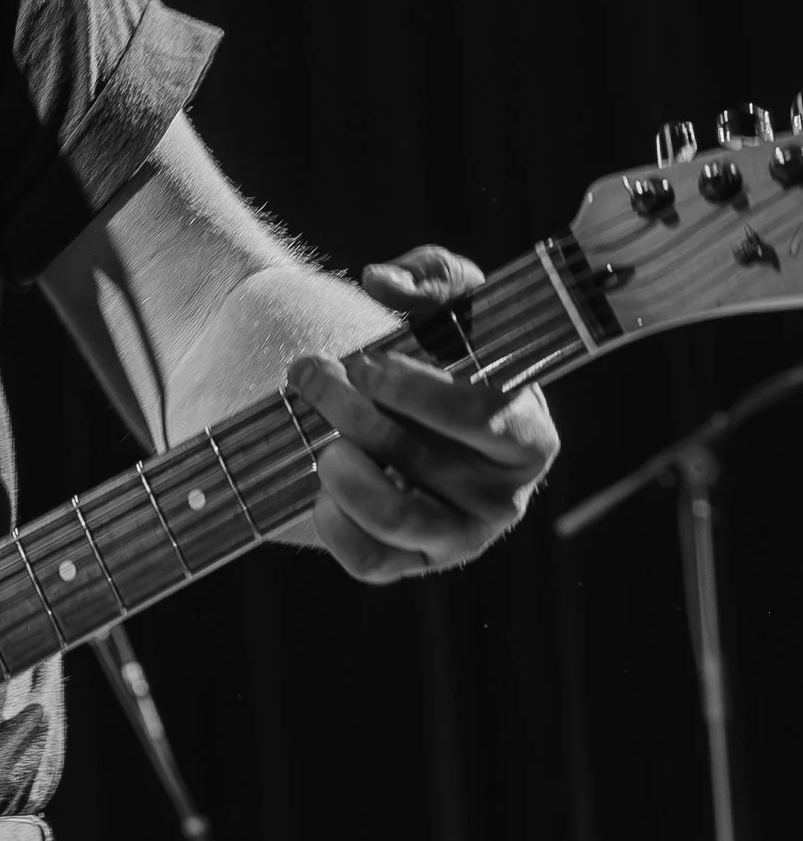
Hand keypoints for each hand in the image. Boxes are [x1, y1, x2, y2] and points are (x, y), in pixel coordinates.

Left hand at [292, 246, 559, 584]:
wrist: (395, 415)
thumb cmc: (433, 356)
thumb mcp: (448, 303)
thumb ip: (431, 275)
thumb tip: (381, 281)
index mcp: (529, 435)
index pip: (483, 417)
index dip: (415, 390)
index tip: (365, 363)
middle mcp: (504, 496)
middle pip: (418, 456)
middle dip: (348, 408)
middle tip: (310, 373)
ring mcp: (461, 537)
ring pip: (395, 516)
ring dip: (341, 470)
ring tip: (318, 437)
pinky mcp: (414, 565)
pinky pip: (370, 561)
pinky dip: (334, 522)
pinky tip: (321, 486)